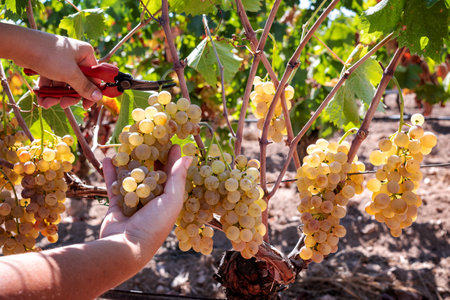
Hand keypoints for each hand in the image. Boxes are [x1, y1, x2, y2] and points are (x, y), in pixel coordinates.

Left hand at [32, 35, 102, 109]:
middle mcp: (76, 57)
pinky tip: (41, 98)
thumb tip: (99, 97)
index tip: (86, 106)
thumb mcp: (69, 74)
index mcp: (85, 54)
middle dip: (68, 96)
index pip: (94, 77)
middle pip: (78, 83)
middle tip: (62, 104)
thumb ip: (84, 87)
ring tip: (46, 103)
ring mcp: (62, 61)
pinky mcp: (50, 65)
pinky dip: (48, 91)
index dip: (91, 93)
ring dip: (56, 96)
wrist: (19, 45)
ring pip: (64, 84)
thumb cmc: (49, 55)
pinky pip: (53, 81)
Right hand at [100, 145, 191, 262]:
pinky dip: (111, 172)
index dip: (173, 159)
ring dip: (128, 161)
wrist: (127, 246)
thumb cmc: (155, 224)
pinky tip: (107, 158)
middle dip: (150, 156)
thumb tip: (189, 156)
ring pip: (131, 176)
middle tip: (147, 137)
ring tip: (126, 144)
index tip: (172, 142)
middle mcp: (152, 200)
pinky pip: (113, 185)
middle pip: (151, 173)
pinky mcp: (117, 205)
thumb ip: (178, 178)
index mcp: (169, 199)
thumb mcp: (172, 200)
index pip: (172, 174)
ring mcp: (134, 202)